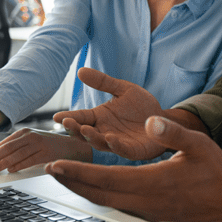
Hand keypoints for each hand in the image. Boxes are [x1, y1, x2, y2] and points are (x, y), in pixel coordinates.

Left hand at [0, 128, 91, 172]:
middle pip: (8, 147)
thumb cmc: (51, 147)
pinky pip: (30, 159)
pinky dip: (20, 165)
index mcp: (25, 133)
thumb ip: (17, 149)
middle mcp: (31, 136)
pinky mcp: (47, 152)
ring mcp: (39, 143)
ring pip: (17, 153)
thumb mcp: (32, 144)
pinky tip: (11, 169)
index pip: (4, 143)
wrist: (74, 146)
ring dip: (4, 162)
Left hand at [45, 116, 221, 221]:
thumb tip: (151, 121)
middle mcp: (147, 201)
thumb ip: (172, 132)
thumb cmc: (217, 171)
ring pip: (106, 202)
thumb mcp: (198, 144)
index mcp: (155, 183)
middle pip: (99, 194)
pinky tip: (93, 187)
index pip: (107, 179)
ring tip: (65, 177)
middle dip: (72, 182)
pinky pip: (118, 205)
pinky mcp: (151, 213)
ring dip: (84, 189)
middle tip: (50, 170)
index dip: (79, 173)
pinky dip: (100, 194)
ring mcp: (148, 211)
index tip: (57, 166)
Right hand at [53, 67, 167, 160]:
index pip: (80, 117)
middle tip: (67, 123)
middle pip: (85, 133)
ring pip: (100, 143)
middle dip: (75, 129)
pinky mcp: (133, 150)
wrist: (164, 118)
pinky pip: (122, 149)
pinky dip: (115, 145)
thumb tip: (80, 70)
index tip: (56, 117)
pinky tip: (111, 138)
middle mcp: (104, 131)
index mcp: (99, 117)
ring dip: (92, 137)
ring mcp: (117, 142)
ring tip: (85, 129)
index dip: (68, 118)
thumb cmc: (141, 106)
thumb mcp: (123, 89)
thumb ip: (103, 82)